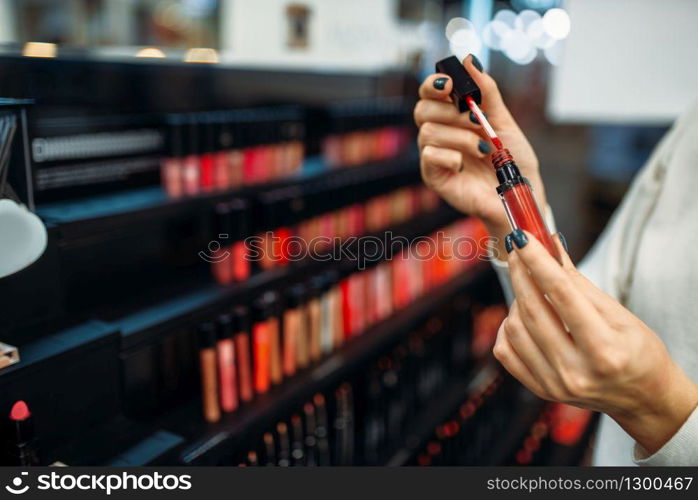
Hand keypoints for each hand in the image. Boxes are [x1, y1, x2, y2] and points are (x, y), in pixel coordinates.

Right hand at [414, 54, 543, 255]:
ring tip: (484, 149)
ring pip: (428, 132)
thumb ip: (486, 91)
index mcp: (452, 117)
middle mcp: (440, 134)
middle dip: (451, 112)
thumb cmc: (512, 159)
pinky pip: (429, 157)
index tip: (450, 85)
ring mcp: (435, 157)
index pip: (428, 93)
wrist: (520, 192)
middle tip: (478, 121)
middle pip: (422, 110)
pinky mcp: (434, 177)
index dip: (433, 84)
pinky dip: (450, 156)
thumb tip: (469, 60)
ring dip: (461, 137)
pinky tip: (465, 164)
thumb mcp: (503, 120)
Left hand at [494, 230, 697, 453]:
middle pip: (533, 310)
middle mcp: (574, 372)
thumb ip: (580, 283)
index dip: (538, 261)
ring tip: (531, 287)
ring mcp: (553, 385)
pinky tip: (522, 315)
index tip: (523, 237)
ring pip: (515, 328)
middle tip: (517, 249)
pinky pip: (505, 351)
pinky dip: (509, 327)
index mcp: (603, 351)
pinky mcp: (539, 389)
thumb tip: (550, 247)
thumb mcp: (620, 315)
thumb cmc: (638, 352)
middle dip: (521, 273)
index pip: (561, 295)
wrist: (642, 398)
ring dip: (517, 299)